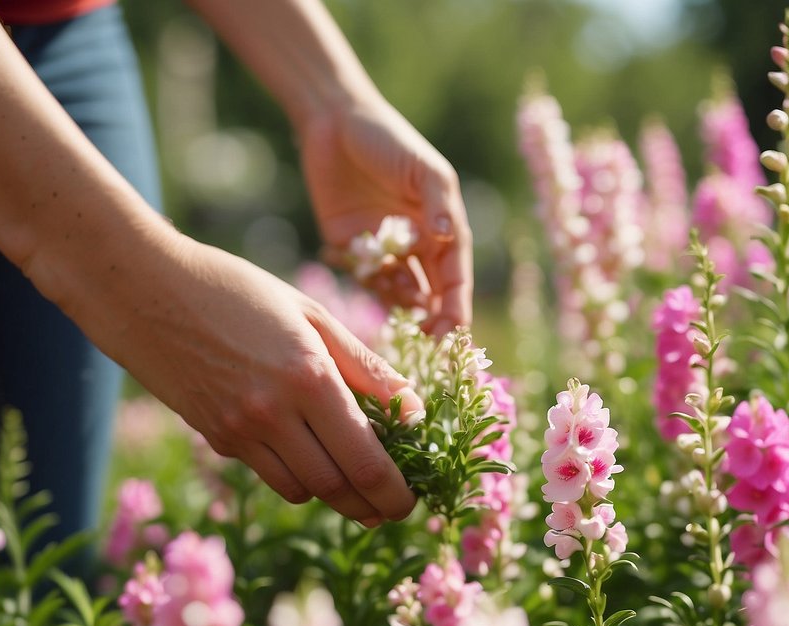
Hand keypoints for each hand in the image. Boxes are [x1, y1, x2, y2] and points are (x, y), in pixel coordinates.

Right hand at [70, 232, 421, 525]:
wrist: (142, 288)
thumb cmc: (237, 289)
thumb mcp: (311, 314)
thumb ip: (366, 367)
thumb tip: (414, 410)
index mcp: (309, 377)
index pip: (365, 460)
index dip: (394, 492)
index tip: (411, 502)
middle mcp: (274, 413)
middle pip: (336, 487)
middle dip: (371, 505)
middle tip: (391, 508)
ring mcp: (240, 431)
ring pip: (301, 490)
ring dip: (333, 493)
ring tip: (355, 482)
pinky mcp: (215, 437)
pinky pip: (268, 474)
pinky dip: (295, 476)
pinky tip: (306, 455)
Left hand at [298, 96, 472, 335]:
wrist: (333, 121)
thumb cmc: (388, 138)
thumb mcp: (422, 167)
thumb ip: (439, 204)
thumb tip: (448, 237)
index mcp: (442, 229)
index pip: (454, 279)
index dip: (455, 308)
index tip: (453, 334)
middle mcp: (417, 245)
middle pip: (429, 295)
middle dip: (430, 320)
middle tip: (425, 341)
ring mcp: (384, 250)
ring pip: (395, 293)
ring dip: (395, 302)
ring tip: (389, 288)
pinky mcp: (351, 248)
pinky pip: (362, 278)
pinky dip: (363, 280)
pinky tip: (356, 259)